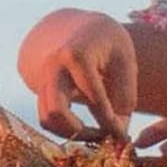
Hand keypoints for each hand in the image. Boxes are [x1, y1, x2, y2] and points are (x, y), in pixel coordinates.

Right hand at [19, 9, 136, 140]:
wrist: (83, 28)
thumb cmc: (109, 44)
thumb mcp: (126, 61)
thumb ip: (125, 96)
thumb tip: (119, 134)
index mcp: (77, 55)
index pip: (93, 98)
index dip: (110, 122)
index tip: (124, 137)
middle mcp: (53, 67)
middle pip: (56, 111)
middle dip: (82, 131)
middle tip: (104, 138)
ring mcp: (43, 78)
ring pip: (47, 119)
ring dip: (72, 134)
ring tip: (97, 134)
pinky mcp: (40, 89)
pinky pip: (46, 118)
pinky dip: (64, 129)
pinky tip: (86, 129)